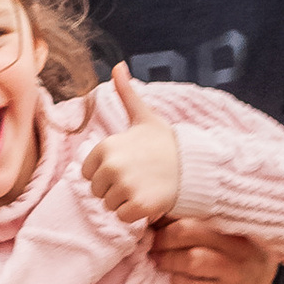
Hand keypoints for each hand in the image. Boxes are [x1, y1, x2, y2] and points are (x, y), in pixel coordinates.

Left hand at [81, 62, 184, 226]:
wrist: (194, 166)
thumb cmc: (166, 143)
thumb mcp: (144, 116)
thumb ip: (126, 93)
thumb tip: (117, 65)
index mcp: (106, 147)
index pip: (89, 173)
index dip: (106, 173)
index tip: (127, 166)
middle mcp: (111, 167)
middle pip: (98, 191)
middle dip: (115, 189)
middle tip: (138, 179)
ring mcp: (125, 188)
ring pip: (110, 206)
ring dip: (125, 202)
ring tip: (144, 188)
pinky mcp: (138, 207)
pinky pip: (123, 218)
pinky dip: (135, 215)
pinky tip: (149, 201)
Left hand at [152, 218, 280, 283]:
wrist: (263, 279)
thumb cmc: (232, 249)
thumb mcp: (221, 228)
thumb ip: (194, 220)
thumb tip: (155, 215)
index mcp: (233, 223)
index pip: (194, 212)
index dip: (167, 219)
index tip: (154, 225)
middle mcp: (238, 246)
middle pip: (188, 231)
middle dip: (163, 239)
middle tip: (152, 246)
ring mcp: (236, 273)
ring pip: (192, 260)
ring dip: (168, 261)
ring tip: (160, 262)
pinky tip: (177, 282)